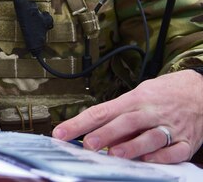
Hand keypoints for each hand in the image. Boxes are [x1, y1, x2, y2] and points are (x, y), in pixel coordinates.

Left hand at [53, 70, 202, 162]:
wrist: (200, 90)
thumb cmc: (163, 94)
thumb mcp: (139, 96)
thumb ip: (119, 116)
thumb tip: (95, 134)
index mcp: (135, 99)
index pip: (102, 111)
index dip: (80, 122)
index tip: (61, 133)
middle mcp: (151, 111)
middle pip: (125, 122)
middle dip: (105, 134)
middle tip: (88, 145)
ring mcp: (170, 126)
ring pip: (150, 136)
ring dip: (132, 146)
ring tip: (115, 154)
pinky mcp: (188, 140)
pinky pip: (176, 151)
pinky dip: (162, 156)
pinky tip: (149, 160)